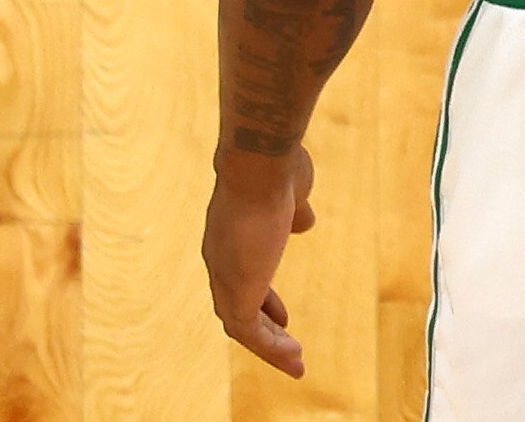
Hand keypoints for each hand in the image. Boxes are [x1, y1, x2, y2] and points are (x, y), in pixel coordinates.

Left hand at [201, 145, 315, 377]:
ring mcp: (226, 276)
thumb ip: (295, 211)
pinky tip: (293, 355)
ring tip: (296, 362)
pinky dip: (269, 347)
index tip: (283, 315)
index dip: (264, 298)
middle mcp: (220, 259)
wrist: (262, 162)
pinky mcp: (237, 291)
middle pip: (236, 304)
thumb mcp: (292, 193)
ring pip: (240, 324)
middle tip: (288, 343)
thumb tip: (304, 222)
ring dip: (268, 345)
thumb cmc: (276, 167)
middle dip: (263, 326)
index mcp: (231, 236)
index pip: (242, 276)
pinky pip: (249, 332)